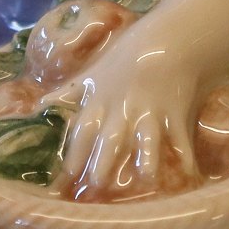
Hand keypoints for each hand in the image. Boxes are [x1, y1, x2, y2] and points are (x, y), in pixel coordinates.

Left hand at [43, 48, 202, 201]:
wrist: (164, 44)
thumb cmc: (124, 61)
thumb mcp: (92, 75)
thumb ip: (67, 93)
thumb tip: (38, 106)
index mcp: (100, 102)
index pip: (83, 130)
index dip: (75, 152)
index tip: (67, 175)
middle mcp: (123, 110)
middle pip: (111, 137)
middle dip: (104, 159)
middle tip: (97, 184)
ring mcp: (149, 112)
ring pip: (147, 136)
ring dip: (147, 156)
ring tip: (147, 178)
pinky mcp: (173, 113)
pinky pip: (179, 137)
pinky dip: (185, 155)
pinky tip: (189, 175)